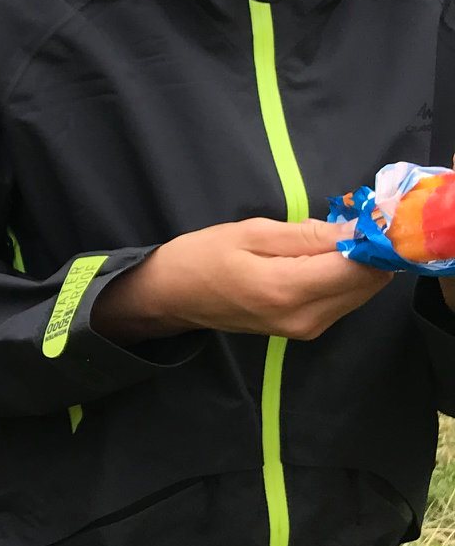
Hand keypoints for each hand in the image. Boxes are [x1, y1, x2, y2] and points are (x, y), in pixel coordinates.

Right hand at [95, 218, 390, 343]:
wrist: (171, 297)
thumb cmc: (202, 257)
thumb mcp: (251, 232)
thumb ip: (308, 234)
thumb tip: (358, 228)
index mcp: (287, 288)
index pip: (360, 267)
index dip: (374, 240)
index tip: (370, 215)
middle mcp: (306, 316)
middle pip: (369, 282)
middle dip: (368, 250)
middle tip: (350, 221)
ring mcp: (308, 328)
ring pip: (361, 292)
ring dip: (357, 263)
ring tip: (329, 238)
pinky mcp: (307, 330)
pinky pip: (344, 299)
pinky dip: (343, 276)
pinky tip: (321, 259)